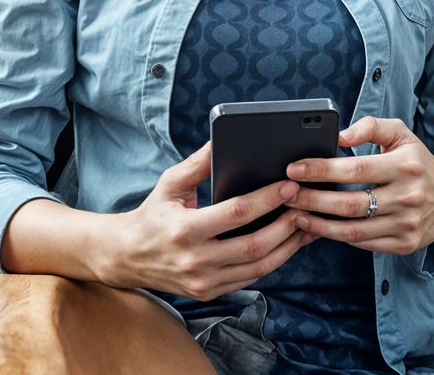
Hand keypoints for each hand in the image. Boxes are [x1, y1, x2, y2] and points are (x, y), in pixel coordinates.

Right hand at [99, 141, 315, 300]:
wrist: (127, 257)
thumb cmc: (152, 215)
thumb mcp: (169, 184)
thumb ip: (199, 163)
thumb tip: (223, 140)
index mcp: (185, 229)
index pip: (236, 214)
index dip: (267, 199)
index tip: (289, 186)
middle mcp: (195, 260)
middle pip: (254, 245)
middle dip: (286, 225)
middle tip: (305, 205)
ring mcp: (204, 281)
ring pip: (258, 267)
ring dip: (288, 246)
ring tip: (306, 225)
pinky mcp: (209, 293)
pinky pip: (250, 279)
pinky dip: (273, 261)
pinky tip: (287, 244)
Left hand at [283, 116, 433, 254]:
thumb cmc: (418, 162)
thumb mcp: (401, 134)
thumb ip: (370, 126)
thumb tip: (339, 135)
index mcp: (405, 165)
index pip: (355, 168)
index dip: (321, 170)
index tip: (294, 169)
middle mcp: (408, 196)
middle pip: (350, 203)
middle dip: (312, 200)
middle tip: (286, 194)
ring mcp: (407, 224)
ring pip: (353, 230)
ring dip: (319, 223)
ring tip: (296, 214)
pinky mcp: (405, 244)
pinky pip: (364, 244)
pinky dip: (338, 237)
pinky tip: (319, 228)